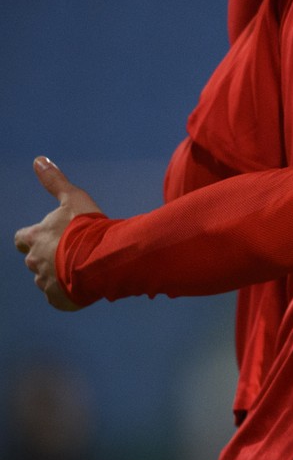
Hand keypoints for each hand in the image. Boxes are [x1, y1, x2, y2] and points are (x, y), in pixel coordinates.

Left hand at [13, 157, 98, 310]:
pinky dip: (68, 293)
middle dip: (48, 257)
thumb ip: (55, 182)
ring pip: (46, 280)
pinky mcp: (58, 299)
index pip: (21, 238)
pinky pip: (59, 298)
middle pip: (34, 260)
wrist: (102, 258)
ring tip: (81, 269)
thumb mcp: (74, 199)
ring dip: (59, 275)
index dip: (32, 237)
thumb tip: (38, 160)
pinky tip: (84, 285)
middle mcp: (35, 261)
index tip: (46, 236)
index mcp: (35, 238)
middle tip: (70, 252)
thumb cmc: (86, 227)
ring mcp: (45, 282)